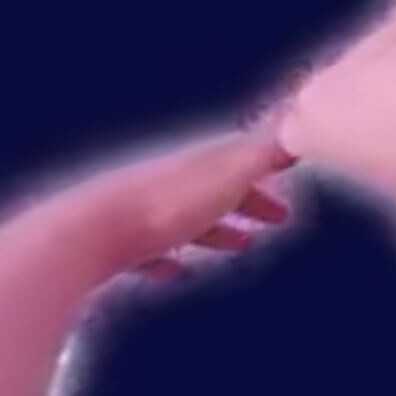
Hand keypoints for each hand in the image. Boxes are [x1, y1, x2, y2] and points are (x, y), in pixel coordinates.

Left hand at [62, 126, 297, 281]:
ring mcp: (145, 213)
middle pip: (221, 188)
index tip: (296, 171)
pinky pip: (152, 251)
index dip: (274, 165)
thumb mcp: (231, 172)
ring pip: (190, 218)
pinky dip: (169, 259)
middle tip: (281, 218)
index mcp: (204, 164)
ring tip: (243, 246)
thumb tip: (303, 121)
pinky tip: (178, 273)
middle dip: (252, 200)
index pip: (247, 157)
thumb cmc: (169, 205)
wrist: (92, 231)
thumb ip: (267, 151)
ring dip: (218, 230)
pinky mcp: (121, 246)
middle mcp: (176, 182)